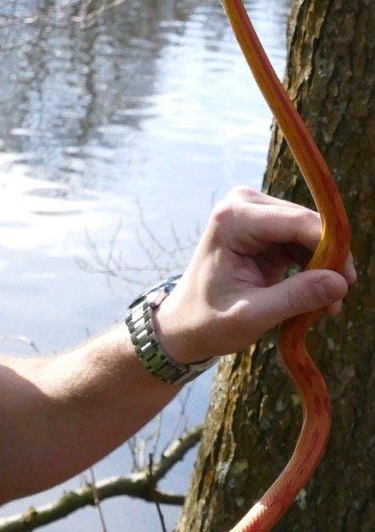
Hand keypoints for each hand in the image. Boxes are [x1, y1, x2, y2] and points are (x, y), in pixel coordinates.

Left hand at [154, 186, 355, 364]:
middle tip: (337, 301)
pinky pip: (305, 243)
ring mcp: (256, 214)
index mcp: (232, 218)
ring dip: (324, 268)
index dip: (329, 248)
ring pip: (311, 234)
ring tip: (328, 307)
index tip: (347, 282)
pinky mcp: (267, 229)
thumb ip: (295, 298)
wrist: (184, 325)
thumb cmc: (208, 321)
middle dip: (328, 261)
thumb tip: (341, 282)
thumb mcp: (251, 315)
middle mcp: (245, 205)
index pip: (297, 222)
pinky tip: (318, 299)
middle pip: (307, 224)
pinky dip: (315, 269)